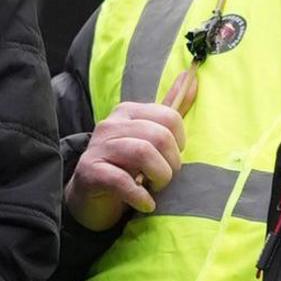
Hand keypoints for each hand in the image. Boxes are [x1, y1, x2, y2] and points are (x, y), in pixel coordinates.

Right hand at [66, 99, 186, 231]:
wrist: (89, 197)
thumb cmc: (124, 167)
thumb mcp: (149, 137)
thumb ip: (170, 111)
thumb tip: (192, 76)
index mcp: (128, 111)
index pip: (169, 117)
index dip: (179, 143)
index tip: (171, 158)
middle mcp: (111, 124)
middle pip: (159, 136)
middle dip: (171, 163)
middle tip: (164, 179)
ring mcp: (98, 147)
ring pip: (141, 153)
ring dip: (158, 177)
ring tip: (155, 190)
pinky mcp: (89, 172)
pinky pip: (121, 180)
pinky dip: (140, 196)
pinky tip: (145, 203)